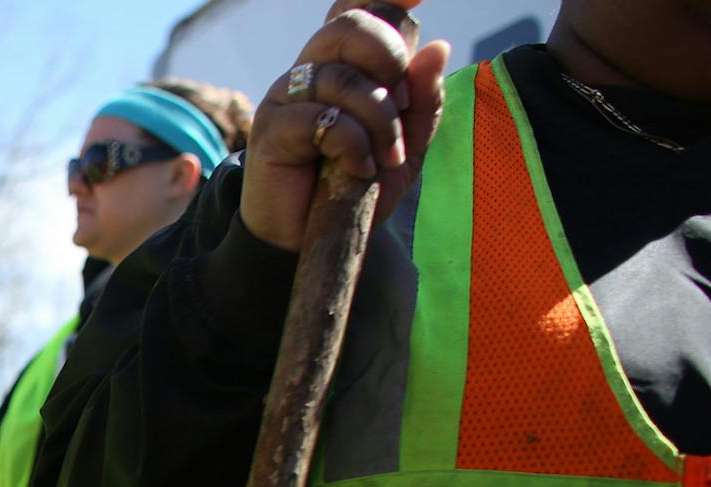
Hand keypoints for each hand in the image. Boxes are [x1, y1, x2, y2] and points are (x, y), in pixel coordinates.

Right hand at [240, 3, 447, 251]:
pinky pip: (324, 119)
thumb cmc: (352, 189)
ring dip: (379, 122)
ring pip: (342, 78)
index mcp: (343, 67)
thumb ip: (423, 101)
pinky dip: (352, 146)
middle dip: (389, 59)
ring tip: (384, 159)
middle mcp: (312, 72)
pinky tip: (355, 171)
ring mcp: (286, 97)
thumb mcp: (405, 148)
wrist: (308, 241)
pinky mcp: (271, 129)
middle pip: (350, 27)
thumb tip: (439, 47)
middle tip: (401, 104)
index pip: (358, 13)